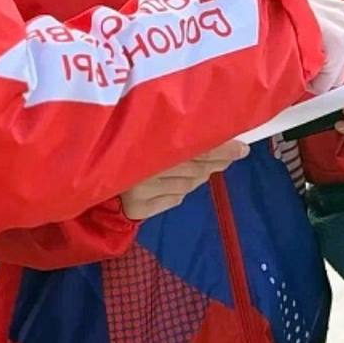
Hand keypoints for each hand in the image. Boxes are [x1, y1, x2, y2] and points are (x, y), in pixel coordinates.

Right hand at [119, 140, 247, 220]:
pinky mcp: (139, 207)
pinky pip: (174, 199)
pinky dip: (181, 193)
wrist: (101, 181)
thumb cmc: (133, 150)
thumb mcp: (156, 135)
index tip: (242, 147)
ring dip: (199, 176)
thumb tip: (225, 137)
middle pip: (193, 167)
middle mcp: (141, 165)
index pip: (193, 146)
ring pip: (187, 184)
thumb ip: (184, 135)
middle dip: (217, 161)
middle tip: (236, 152)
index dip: (220, 148)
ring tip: (202, 168)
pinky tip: (177, 184)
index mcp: (147, 140)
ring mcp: (139, 188)